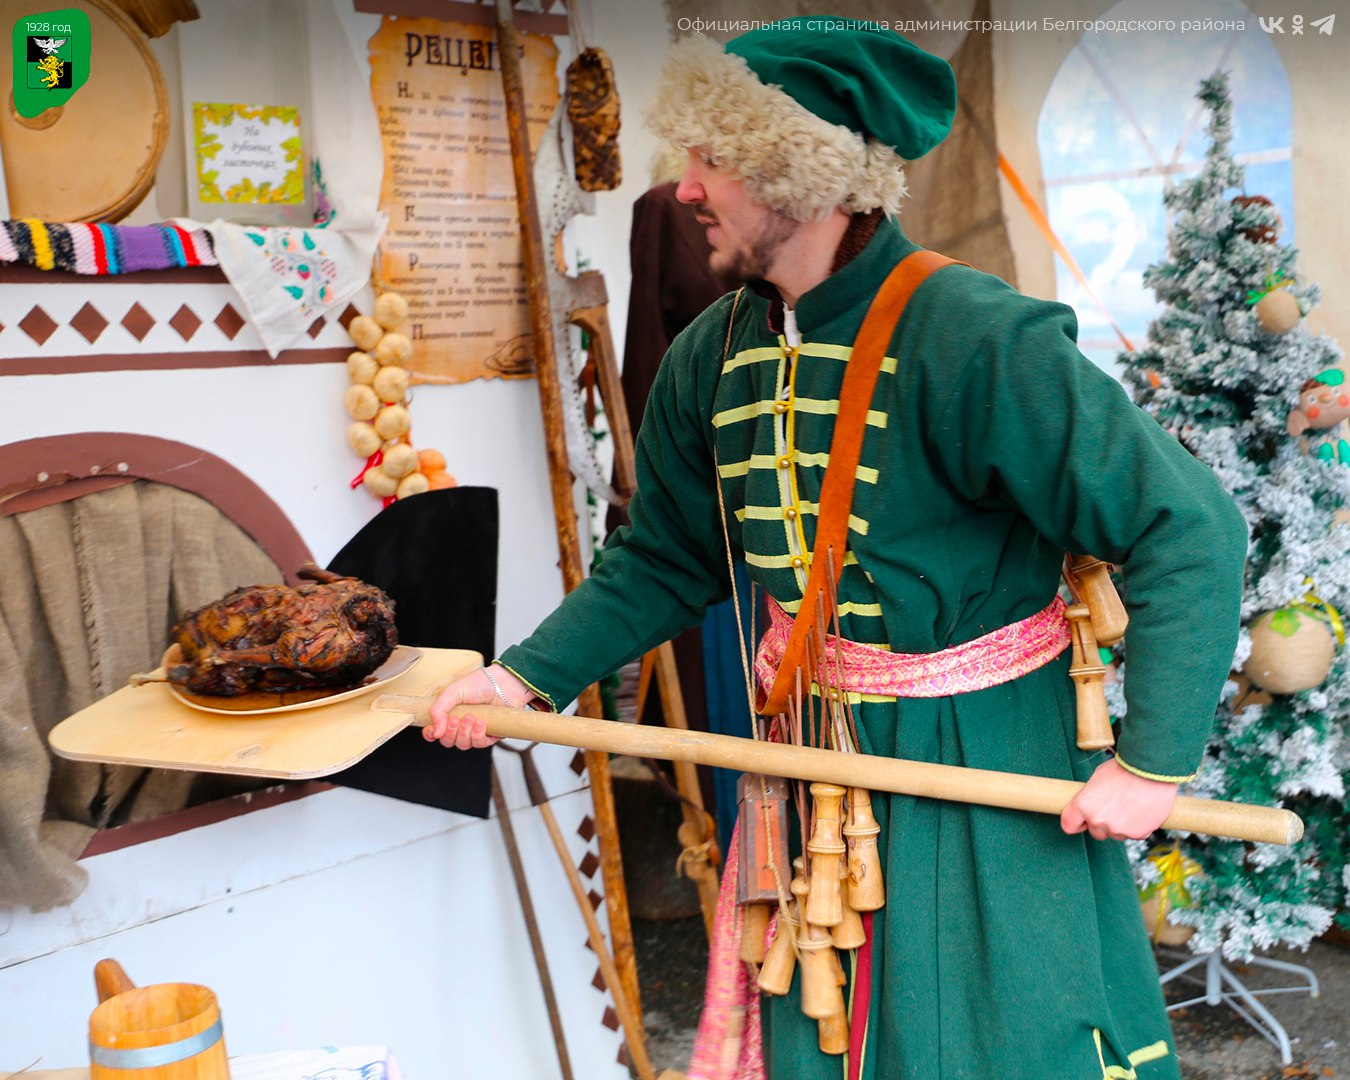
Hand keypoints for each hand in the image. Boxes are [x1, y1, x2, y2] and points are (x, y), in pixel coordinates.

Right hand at [423, 665, 531, 749]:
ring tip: (471, 718)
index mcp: (450, 713)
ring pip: (463, 745)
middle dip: (450, 733)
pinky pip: (480, 744)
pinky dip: (478, 735)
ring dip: (465, 733)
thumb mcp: (453, 691)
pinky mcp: (491, 735)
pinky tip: (481, 723)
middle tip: (455, 720)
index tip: (433, 731)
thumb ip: (438, 710)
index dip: (431, 734)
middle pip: (448, 741)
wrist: (505, 682)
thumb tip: (435, 732)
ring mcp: (476, 730)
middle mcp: (462, 724)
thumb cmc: (481, 683)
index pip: (435, 731)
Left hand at [1060, 757, 1178, 840]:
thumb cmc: (1124, 769)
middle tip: (1114, 807)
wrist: (1151, 771)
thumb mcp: (1098, 778)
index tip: (1082, 821)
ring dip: (1121, 825)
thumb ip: (1091, 796)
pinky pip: (1134, 834)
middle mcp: (1097, 820)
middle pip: (1096, 832)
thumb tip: (1091, 804)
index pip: (1068, 825)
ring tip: (1131, 805)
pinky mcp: (1137, 834)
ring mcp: (1118, 829)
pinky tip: (1141, 810)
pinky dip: (1137, 826)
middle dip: (1103, 823)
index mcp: (1083, 805)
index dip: (1076, 823)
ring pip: (1116, 834)